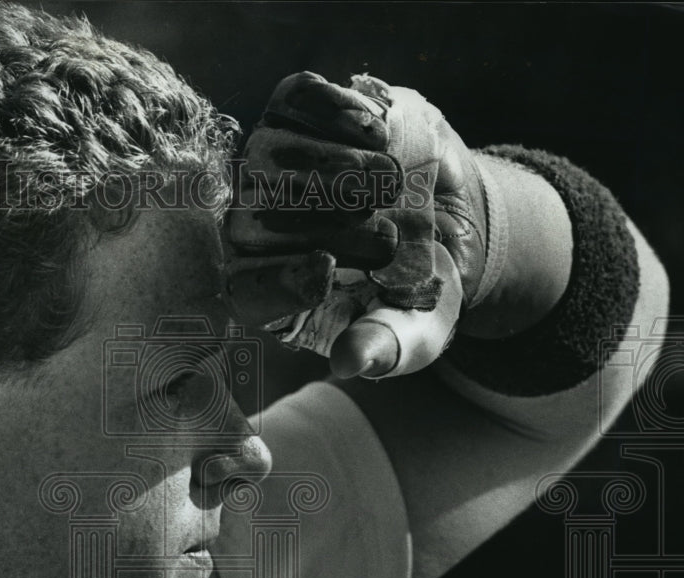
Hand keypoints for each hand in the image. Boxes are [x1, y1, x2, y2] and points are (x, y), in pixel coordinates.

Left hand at [224, 71, 487, 376]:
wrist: (442, 219)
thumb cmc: (415, 287)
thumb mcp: (413, 330)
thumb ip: (383, 349)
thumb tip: (349, 363)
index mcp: (268, 293)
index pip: (247, 292)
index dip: (281, 282)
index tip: (328, 272)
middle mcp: (251, 229)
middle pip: (253, 223)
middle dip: (323, 226)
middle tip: (387, 235)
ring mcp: (266, 166)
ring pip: (271, 159)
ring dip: (336, 170)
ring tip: (392, 184)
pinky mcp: (293, 113)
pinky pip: (296, 102)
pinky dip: (336, 112)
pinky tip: (378, 133)